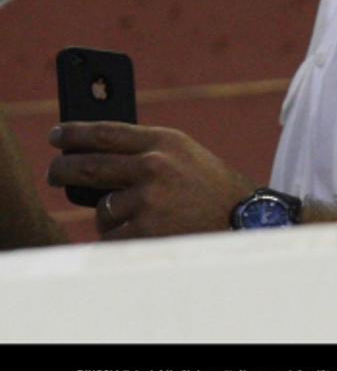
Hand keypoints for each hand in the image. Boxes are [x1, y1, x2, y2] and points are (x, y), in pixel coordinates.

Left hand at [48, 122, 255, 240]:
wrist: (246, 222)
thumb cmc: (213, 188)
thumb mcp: (185, 155)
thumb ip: (146, 151)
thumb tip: (93, 156)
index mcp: (165, 141)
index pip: (106, 132)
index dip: (75, 133)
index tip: (57, 135)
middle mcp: (153, 166)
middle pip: (88, 165)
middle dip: (63, 169)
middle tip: (55, 171)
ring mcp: (148, 199)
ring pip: (102, 209)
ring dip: (113, 215)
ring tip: (144, 217)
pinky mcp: (145, 231)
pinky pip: (112, 236)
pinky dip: (122, 237)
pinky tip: (147, 234)